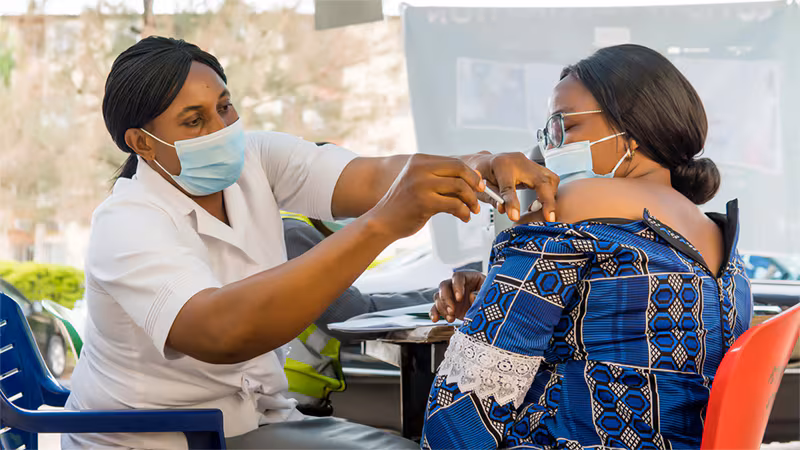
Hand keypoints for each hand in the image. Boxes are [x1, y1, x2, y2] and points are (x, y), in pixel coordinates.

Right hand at [368, 154, 484, 238]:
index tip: (478, 184)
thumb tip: (473, 179)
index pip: (454, 162)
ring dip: (471, 200)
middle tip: (479, 196)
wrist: (383, 221)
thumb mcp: (420, 184)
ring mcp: (421, 185)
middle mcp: (420, 169)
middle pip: (460, 170)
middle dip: (474, 184)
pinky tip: (463, 217)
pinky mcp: (424, 202)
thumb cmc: (403, 205)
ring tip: (472, 210)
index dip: (471, 173)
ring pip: (460, 187)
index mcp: (419, 161)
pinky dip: (463, 212)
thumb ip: (442, 180)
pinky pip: (454, 205)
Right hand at [430, 271, 485, 322]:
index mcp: (469, 278)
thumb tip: (471, 296)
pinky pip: (435, 307)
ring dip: (442, 308)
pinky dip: (434, 313)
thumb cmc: (491, 300)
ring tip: (451, 318)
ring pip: (438, 297)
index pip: (458, 277)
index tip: (460, 298)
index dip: (457, 286)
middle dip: (446, 299)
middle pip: (444, 286)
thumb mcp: (490, 296)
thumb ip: (482, 295)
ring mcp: (450, 296)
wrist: (490, 312)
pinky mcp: (447, 307)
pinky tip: (435, 319)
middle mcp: (457, 285)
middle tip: (452, 311)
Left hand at [462, 152, 558, 222]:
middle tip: (549, 218)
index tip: (514, 217)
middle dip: (547, 200)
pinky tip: (542, 204)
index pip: (509, 187)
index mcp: (500, 165)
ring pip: (550, 178)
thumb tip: (504, 209)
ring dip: (551, 197)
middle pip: (540, 180)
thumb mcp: (481, 187)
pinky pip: (550, 179)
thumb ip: (493, 198)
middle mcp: (518, 161)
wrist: (485, 162)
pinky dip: (550, 193)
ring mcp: (529, 163)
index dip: (512, 203)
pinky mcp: (535, 167)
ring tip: (545, 212)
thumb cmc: (481, 175)